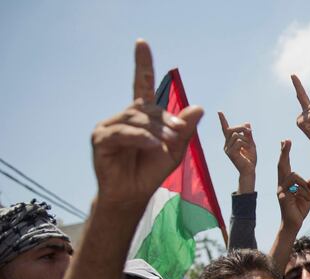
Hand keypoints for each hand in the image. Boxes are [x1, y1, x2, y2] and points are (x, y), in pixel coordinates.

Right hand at [92, 40, 202, 210]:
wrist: (134, 194)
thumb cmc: (152, 171)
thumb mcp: (175, 150)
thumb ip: (185, 130)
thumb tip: (199, 107)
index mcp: (141, 115)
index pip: (141, 84)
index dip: (142, 64)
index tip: (142, 43)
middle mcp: (124, 116)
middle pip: (147, 108)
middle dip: (164, 121)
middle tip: (177, 135)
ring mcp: (109, 125)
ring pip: (136, 119)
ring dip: (154, 130)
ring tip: (166, 144)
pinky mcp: (100, 138)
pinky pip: (122, 132)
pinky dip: (139, 137)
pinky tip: (152, 144)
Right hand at [219, 112, 256, 190]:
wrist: (250, 170)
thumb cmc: (250, 159)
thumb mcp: (251, 144)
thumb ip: (248, 135)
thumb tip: (247, 123)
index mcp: (230, 142)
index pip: (225, 129)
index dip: (222, 120)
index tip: (219, 111)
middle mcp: (226, 145)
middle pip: (232, 129)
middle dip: (242, 128)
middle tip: (251, 131)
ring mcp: (227, 149)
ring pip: (236, 135)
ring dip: (246, 138)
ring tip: (249, 146)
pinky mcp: (230, 153)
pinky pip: (238, 141)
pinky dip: (246, 143)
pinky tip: (247, 150)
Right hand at [277, 139, 309, 230]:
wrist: (293, 224)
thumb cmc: (300, 208)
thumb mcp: (309, 195)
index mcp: (287, 182)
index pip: (285, 164)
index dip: (285, 153)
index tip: (285, 141)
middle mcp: (281, 184)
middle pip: (283, 165)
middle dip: (284, 152)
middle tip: (286, 141)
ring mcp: (281, 191)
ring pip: (294, 176)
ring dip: (304, 184)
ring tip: (307, 196)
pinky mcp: (283, 198)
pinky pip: (293, 189)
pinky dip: (301, 193)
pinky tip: (301, 199)